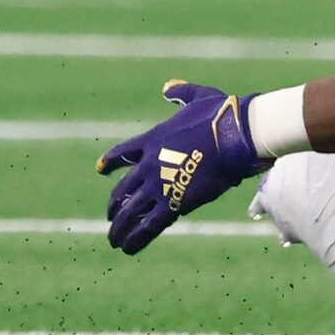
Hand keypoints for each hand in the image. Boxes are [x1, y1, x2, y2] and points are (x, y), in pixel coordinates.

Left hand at [96, 80, 268, 253]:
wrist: (234, 134)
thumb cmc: (221, 114)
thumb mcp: (199, 96)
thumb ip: (182, 92)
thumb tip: (168, 86)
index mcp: (153, 139)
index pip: (122, 153)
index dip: (110, 162)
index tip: (100, 169)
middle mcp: (150, 164)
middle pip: (122, 190)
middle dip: (115, 205)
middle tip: (112, 216)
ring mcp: (159, 185)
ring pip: (130, 212)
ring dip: (119, 228)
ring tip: (113, 240)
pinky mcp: (173, 203)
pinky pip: (148, 226)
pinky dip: (136, 239)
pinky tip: (128, 248)